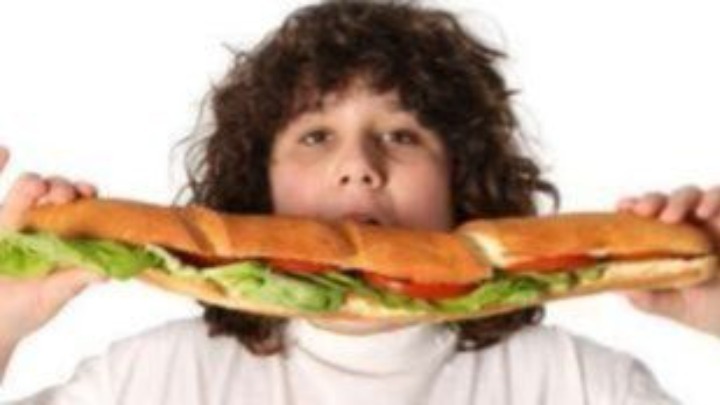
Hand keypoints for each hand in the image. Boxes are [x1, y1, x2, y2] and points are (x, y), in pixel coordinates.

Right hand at [0, 146, 105, 346]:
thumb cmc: (24, 311)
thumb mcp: (51, 297)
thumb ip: (74, 282)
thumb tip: (105, 272)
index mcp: (65, 237)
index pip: (81, 205)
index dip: (86, 194)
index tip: (88, 193)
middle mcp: (43, 224)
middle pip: (56, 190)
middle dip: (62, 187)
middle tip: (63, 197)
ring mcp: (13, 221)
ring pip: (28, 188)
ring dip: (35, 184)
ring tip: (36, 189)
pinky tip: (4, 151)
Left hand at [616, 185, 719, 335]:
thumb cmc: (708, 309)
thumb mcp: (670, 305)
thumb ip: (644, 294)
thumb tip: (619, 283)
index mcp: (663, 241)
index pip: (642, 215)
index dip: (630, 207)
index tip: (622, 208)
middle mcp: (685, 228)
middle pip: (663, 200)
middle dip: (651, 200)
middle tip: (643, 212)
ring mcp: (711, 223)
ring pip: (691, 195)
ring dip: (678, 200)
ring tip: (670, 218)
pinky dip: (713, 199)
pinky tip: (705, 213)